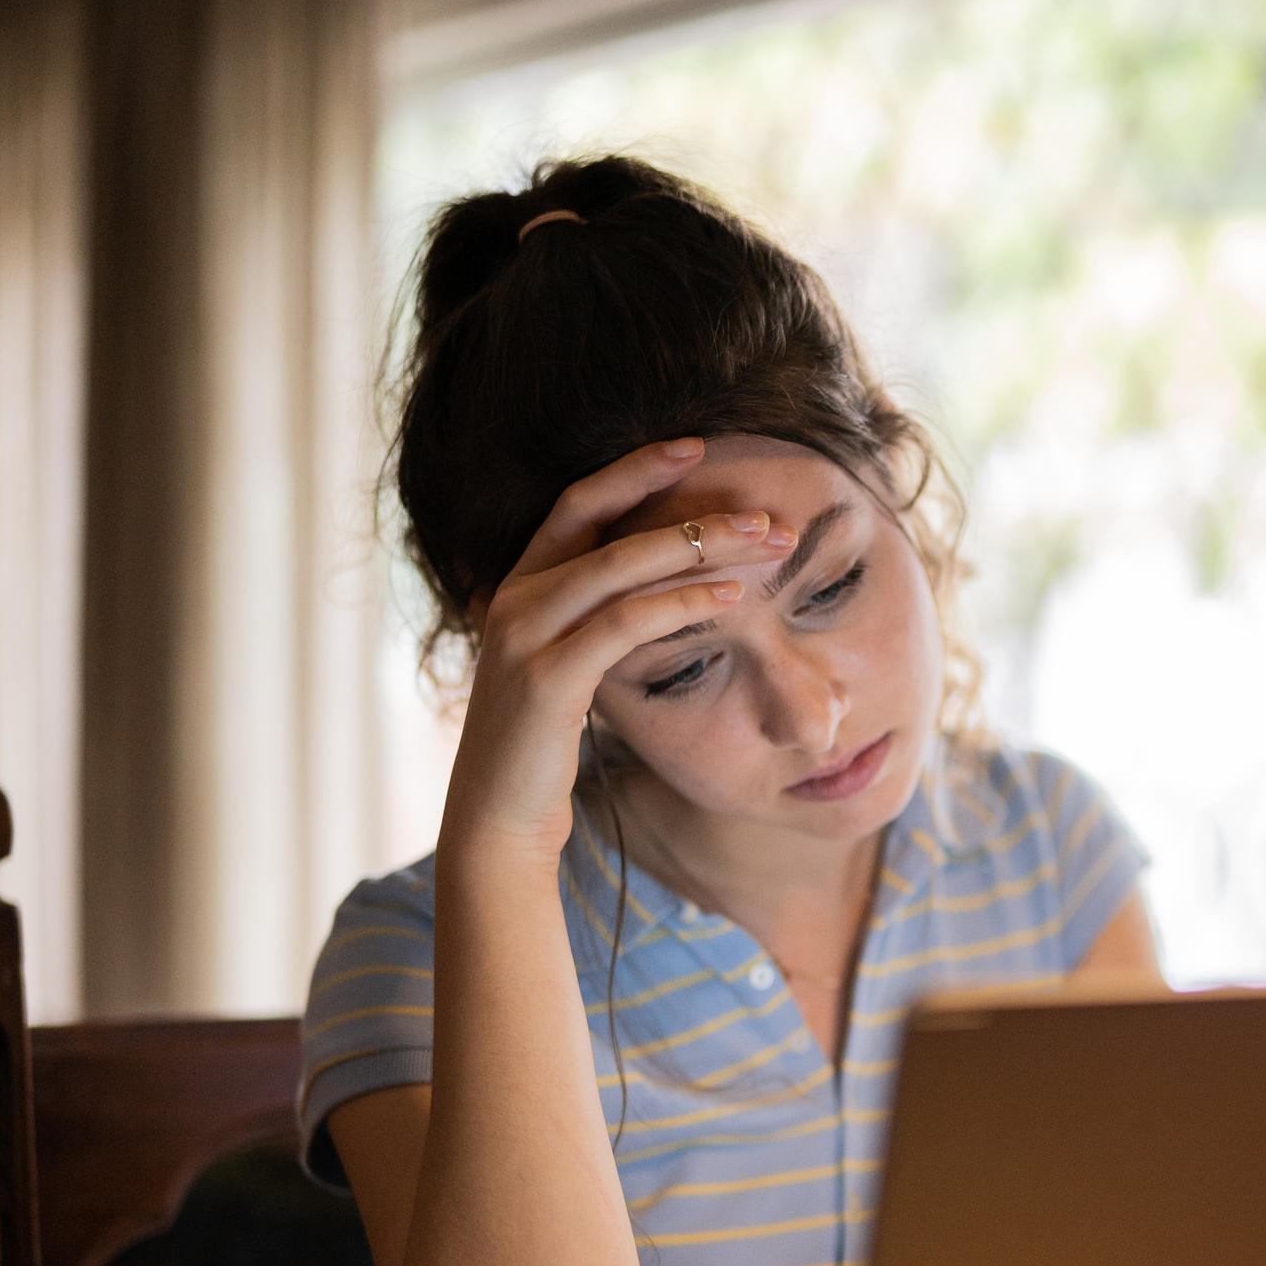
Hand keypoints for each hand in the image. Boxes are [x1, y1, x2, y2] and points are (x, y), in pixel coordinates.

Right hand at [441, 439, 797, 863]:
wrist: (497, 820)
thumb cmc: (544, 748)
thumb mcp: (569, 669)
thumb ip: (597, 623)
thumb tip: (659, 587)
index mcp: (518, 587)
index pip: (577, 505)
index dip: (634, 469)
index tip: (697, 446)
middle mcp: (512, 597)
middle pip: (602, 520)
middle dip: (684, 502)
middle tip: (763, 507)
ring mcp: (523, 636)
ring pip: (619, 565)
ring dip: (702, 546)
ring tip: (767, 541)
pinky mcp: (545, 679)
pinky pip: (624, 623)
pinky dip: (682, 602)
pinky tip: (731, 597)